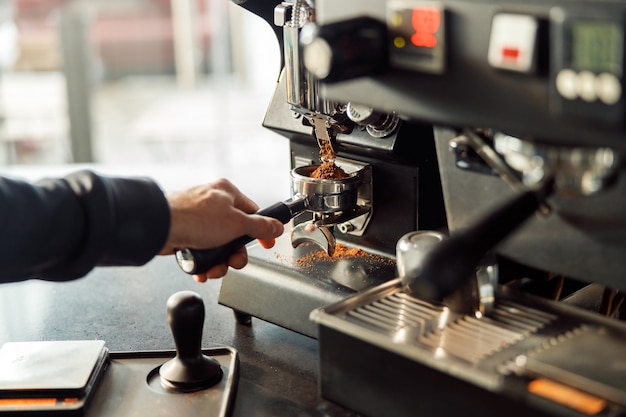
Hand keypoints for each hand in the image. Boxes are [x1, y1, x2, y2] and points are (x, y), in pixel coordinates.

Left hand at [159, 178, 283, 281]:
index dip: (261, 231)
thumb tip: (276, 227)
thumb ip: (260, 227)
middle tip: (233, 262)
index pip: (253, 212)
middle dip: (234, 254)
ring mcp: (198, 220)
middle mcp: (212, 204)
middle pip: (235, 234)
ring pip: (218, 245)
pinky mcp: (185, 234)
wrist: (159, 227)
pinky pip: (202, 251)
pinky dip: (204, 262)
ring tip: (213, 269)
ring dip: (219, 262)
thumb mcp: (236, 224)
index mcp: (227, 193)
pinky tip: (202, 269)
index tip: (266, 243)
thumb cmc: (192, 218)